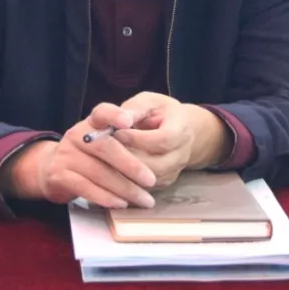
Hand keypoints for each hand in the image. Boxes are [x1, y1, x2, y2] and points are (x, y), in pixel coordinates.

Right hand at [3, 103, 157, 208]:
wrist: (50, 169)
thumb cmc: (88, 154)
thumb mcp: (103, 139)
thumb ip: (123, 137)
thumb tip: (152, 141)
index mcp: (91, 122)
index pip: (102, 112)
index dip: (114, 115)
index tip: (129, 121)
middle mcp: (76, 135)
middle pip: (104, 147)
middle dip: (130, 165)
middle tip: (151, 180)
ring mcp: (66, 155)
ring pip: (98, 172)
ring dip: (124, 188)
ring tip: (144, 200)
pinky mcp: (59, 176)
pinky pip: (85, 187)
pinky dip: (105, 197)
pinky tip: (121, 204)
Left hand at [115, 93, 231, 186]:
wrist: (182, 130)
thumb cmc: (161, 112)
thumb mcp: (150, 101)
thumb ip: (136, 108)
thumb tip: (121, 118)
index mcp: (181, 130)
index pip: (163, 140)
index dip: (138, 139)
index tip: (117, 132)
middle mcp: (181, 156)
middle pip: (155, 166)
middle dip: (128, 158)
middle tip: (106, 149)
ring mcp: (173, 173)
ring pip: (148, 181)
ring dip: (125, 172)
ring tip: (107, 159)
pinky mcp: (163, 184)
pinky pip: (143, 188)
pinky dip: (125, 181)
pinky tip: (111, 169)